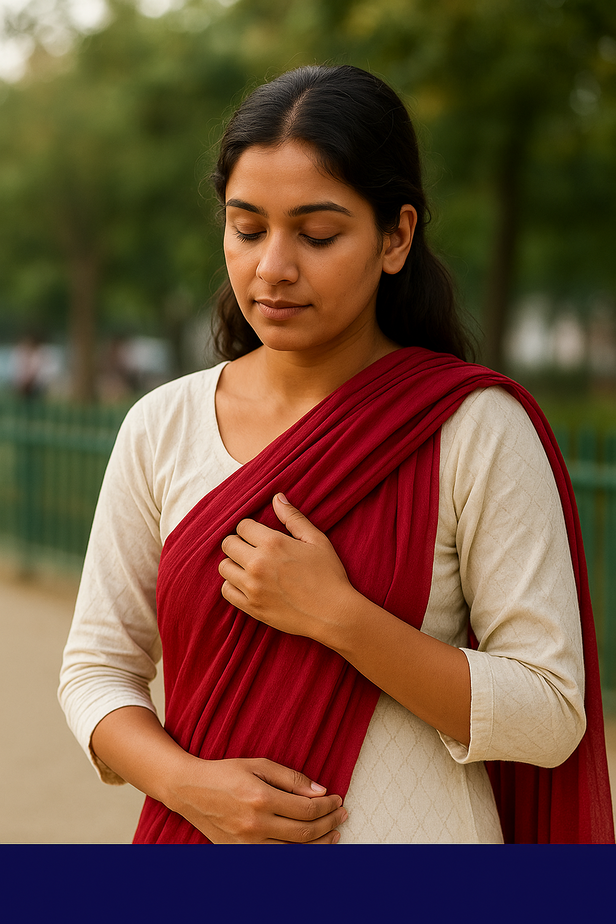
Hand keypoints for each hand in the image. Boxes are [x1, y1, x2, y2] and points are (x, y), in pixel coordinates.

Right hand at [170, 755, 347, 843]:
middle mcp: (255, 825)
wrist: (189, 790)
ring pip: (294, 852)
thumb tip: (321, 792)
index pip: (306, 809)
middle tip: (342, 815)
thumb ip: (292, 778)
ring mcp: (246, 845)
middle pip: (305, 833)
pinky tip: (310, 848)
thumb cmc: (225, 773)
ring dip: (320, 844)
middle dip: (329, 824)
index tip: (338, 800)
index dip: (327, 806)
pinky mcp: (240, 855)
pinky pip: (276, 860)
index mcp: (260, 798)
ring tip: (333, 833)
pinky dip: (297, 856)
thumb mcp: (259, 765)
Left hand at [219, 494, 354, 643]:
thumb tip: (277, 497)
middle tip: (252, 550)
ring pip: (224, 567)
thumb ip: (294, 518)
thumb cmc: (329, 575)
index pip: (242, 526)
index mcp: (273, 543)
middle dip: (238, 543)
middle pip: (228, 544)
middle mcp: (258, 563)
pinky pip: (226, 591)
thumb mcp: (317, 540)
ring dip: (234, 564)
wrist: (334, 614)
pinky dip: (233, 585)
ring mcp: (252, 587)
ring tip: (249, 567)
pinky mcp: (251, 607)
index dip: (250, 529)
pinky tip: (247, 584)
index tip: (259, 536)